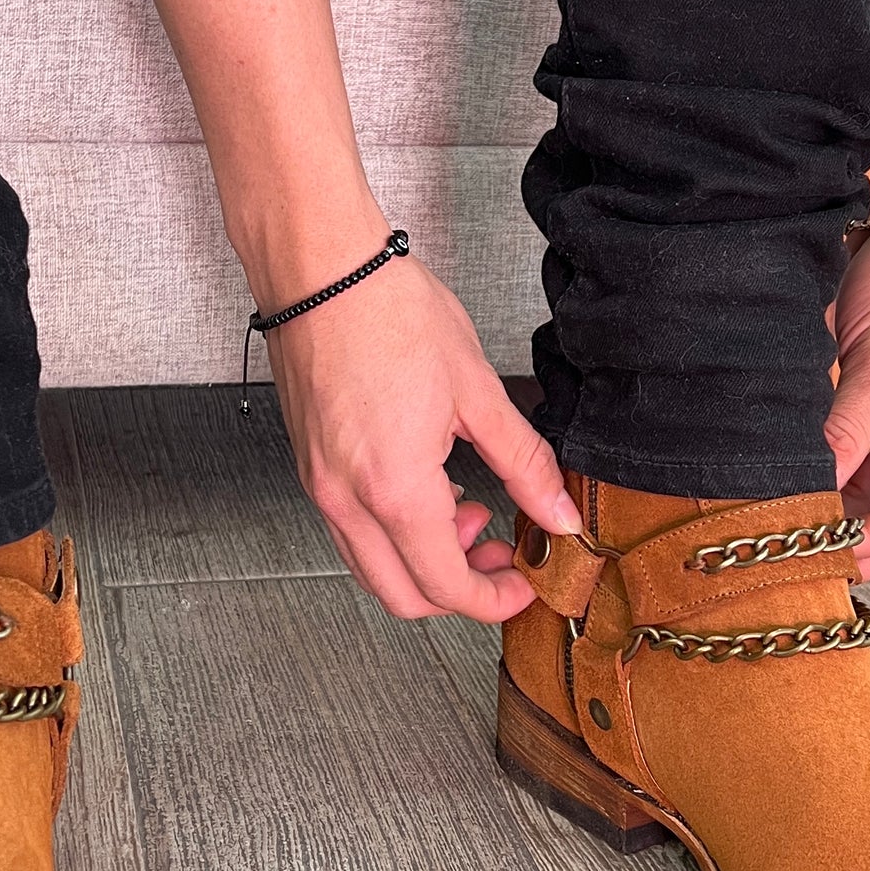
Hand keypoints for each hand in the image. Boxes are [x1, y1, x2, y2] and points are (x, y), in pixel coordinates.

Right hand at [266, 254, 582, 622]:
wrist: (319, 271)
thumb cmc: (386, 312)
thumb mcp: (477, 390)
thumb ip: (524, 463)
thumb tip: (559, 512)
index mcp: (395, 489)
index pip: (446, 586)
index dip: (493, 599)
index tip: (523, 583)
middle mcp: (347, 501)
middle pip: (403, 596)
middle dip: (459, 591)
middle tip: (499, 555)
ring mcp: (320, 487)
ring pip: (371, 569)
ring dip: (423, 563)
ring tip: (467, 509)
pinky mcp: (310, 468)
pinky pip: (351, 532)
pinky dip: (393, 534)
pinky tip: (427, 488)